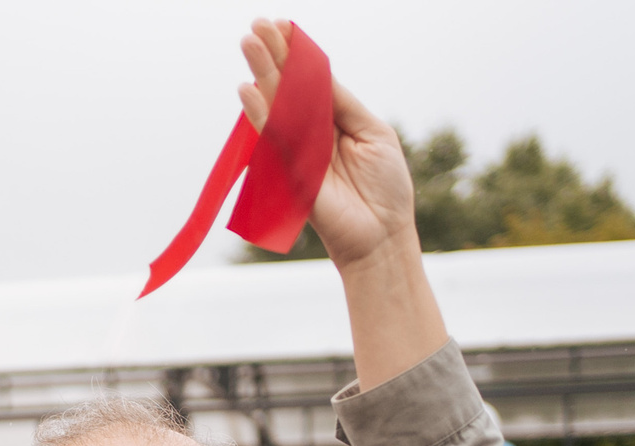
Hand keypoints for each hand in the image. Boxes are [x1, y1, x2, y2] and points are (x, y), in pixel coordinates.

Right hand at [239, 18, 446, 387]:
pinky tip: (248, 89)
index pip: (311, 78)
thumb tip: (316, 73)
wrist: (383, 233)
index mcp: (334, 118)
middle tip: (256, 25)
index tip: (281, 24)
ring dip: (262, 73)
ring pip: (278, 105)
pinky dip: (260, 114)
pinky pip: (273, 138)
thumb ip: (342, 103)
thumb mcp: (372, 131)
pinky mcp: (290, 172)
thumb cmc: (386, 185)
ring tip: (248, 42)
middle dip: (274, 55)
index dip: (297, 52)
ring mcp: (298, 150)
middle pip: (289, 86)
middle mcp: (312, 131)